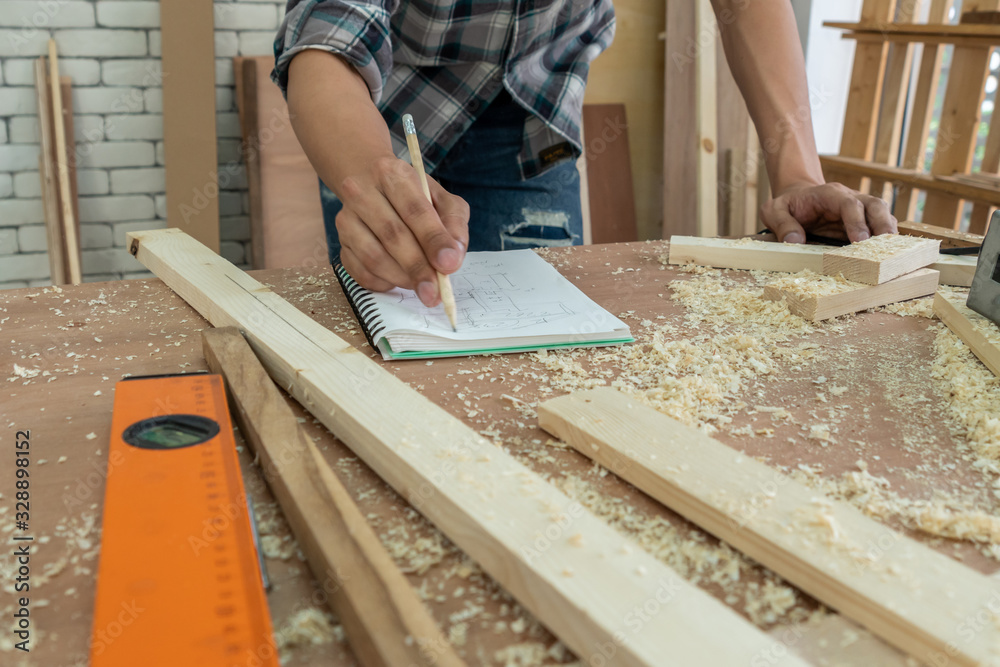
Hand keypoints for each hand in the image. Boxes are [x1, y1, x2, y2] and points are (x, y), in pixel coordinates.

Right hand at [336, 157, 469, 305]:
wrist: (371, 187)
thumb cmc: (414, 196)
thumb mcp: (442, 200)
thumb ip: (454, 224)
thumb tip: (452, 259)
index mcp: (391, 174)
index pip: (414, 210)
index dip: (432, 240)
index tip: (448, 265)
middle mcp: (362, 192)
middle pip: (392, 235)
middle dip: (417, 268)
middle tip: (435, 292)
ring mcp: (346, 219)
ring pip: (373, 257)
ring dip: (402, 278)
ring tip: (422, 285)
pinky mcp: (341, 243)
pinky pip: (360, 272)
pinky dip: (384, 283)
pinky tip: (400, 280)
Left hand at [760, 182, 896, 243]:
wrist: (797, 197)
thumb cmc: (787, 205)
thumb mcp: (774, 211)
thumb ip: (782, 224)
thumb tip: (795, 241)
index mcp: (830, 194)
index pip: (849, 204)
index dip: (857, 221)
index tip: (860, 240)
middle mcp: (851, 198)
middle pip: (875, 205)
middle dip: (882, 224)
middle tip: (886, 246)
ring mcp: (860, 209)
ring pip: (882, 214)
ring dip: (888, 232)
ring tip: (892, 252)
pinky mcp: (863, 221)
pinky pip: (879, 226)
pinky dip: (885, 239)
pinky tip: (886, 253)